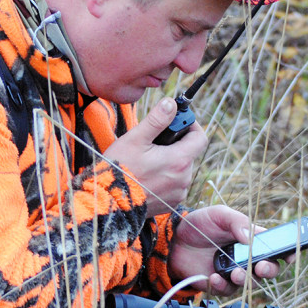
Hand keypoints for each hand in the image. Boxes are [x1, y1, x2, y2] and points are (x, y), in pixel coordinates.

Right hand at [105, 98, 207, 216]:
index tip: (177, 122)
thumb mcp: (136, 139)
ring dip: (170, 162)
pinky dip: (165, 178)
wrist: (108, 202)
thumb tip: (171, 104)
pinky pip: (174, 185)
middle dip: (174, 145)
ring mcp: (178, 193)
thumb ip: (156, 120)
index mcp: (179, 161)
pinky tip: (147, 177)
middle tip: (152, 144)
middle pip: (188, 153)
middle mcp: (184, 179)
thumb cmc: (120, 169)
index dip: (191, 126)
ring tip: (147, 162)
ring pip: (181, 169)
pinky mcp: (171, 204)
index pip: (200, 138)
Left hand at [167, 206, 292, 295]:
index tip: (291, 255)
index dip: (288, 252)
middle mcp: (246, 257)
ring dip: (246, 280)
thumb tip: (249, 237)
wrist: (173, 240)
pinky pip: (227, 291)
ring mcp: (234, 272)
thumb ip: (236, 221)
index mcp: (251, 239)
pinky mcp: (219, 283)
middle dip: (269, 270)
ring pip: (250, 283)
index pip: (276, 247)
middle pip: (268, 269)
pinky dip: (223, 286)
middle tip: (260, 267)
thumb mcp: (218, 214)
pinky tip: (214, 277)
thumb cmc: (199, 224)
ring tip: (236, 273)